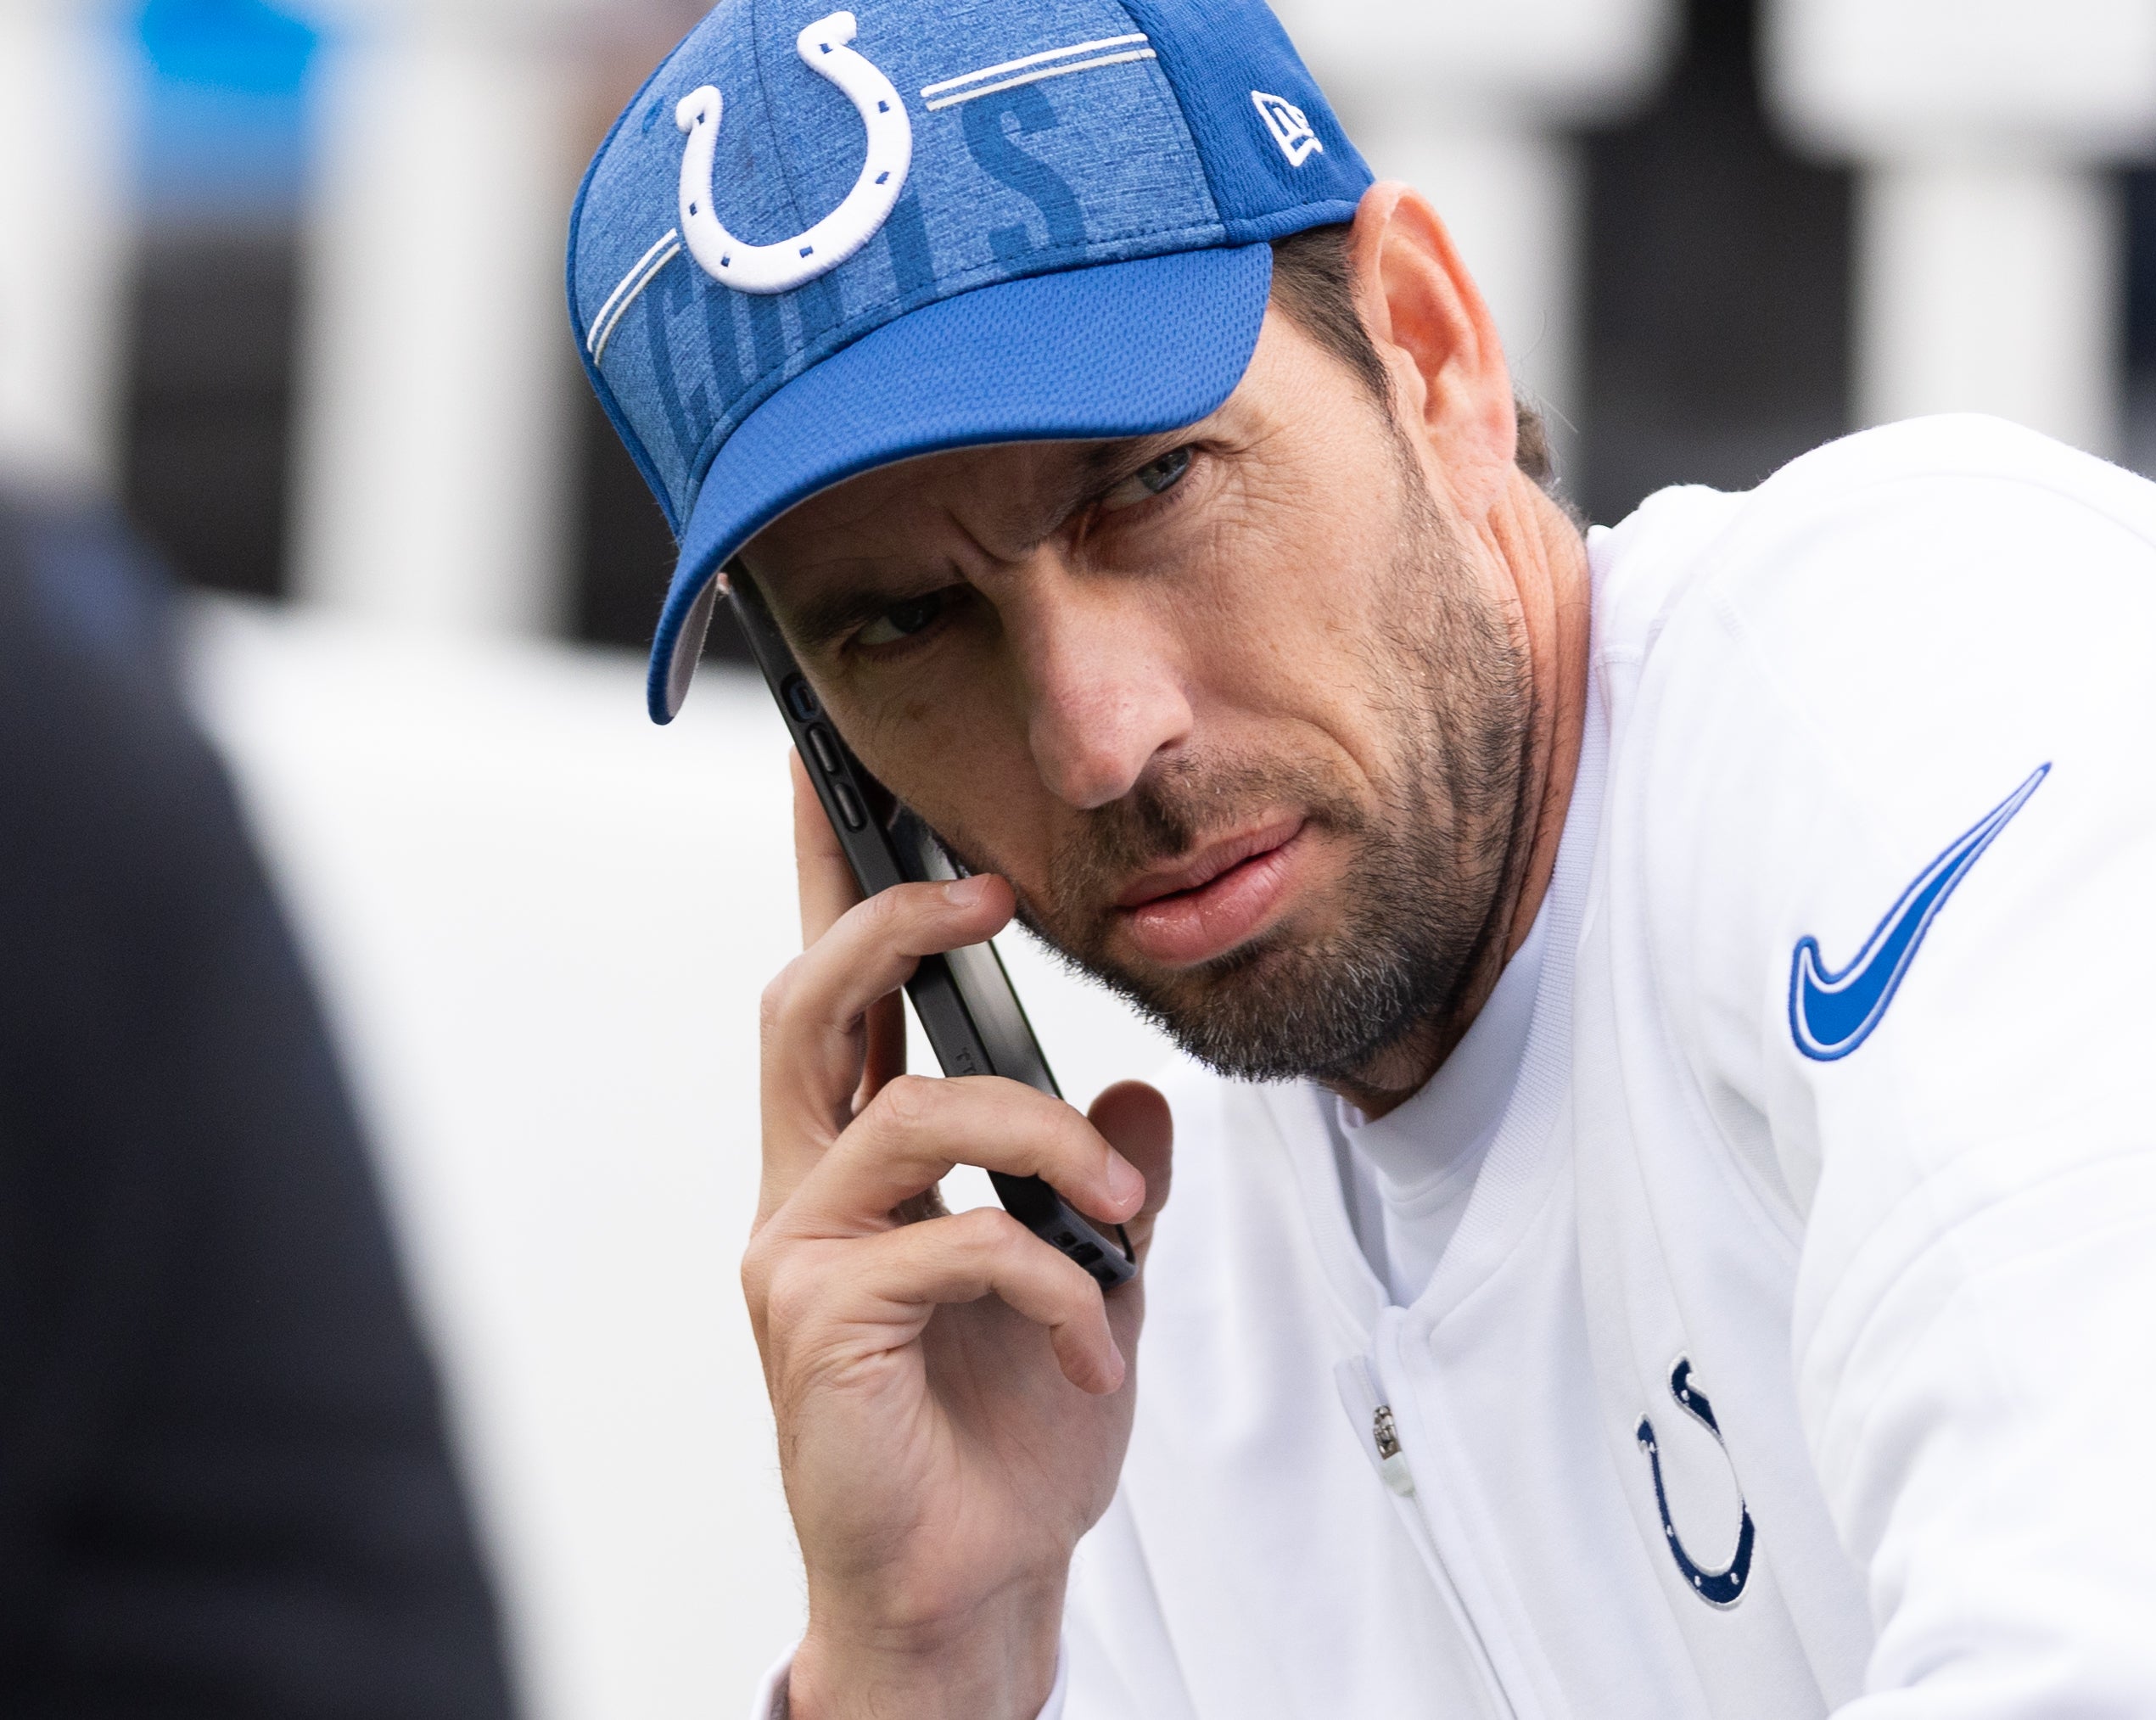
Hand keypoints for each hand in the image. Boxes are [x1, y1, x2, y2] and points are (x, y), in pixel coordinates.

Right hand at [748, 761, 1172, 1719]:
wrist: (971, 1584)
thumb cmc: (1004, 1437)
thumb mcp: (1088, 1282)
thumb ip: (1104, 1183)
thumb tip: (1143, 1100)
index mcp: (856, 1165)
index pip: (833, 998)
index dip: (823, 876)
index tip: (832, 764)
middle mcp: (805, 1193)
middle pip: (805, 1004)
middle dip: (891, 922)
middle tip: (988, 893)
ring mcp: (797, 1256)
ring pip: (908, 1114)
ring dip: (1045, 1140)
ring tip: (1128, 1210)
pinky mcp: (814, 1323)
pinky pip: (956, 1239)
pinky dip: (1057, 1279)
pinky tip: (1101, 1344)